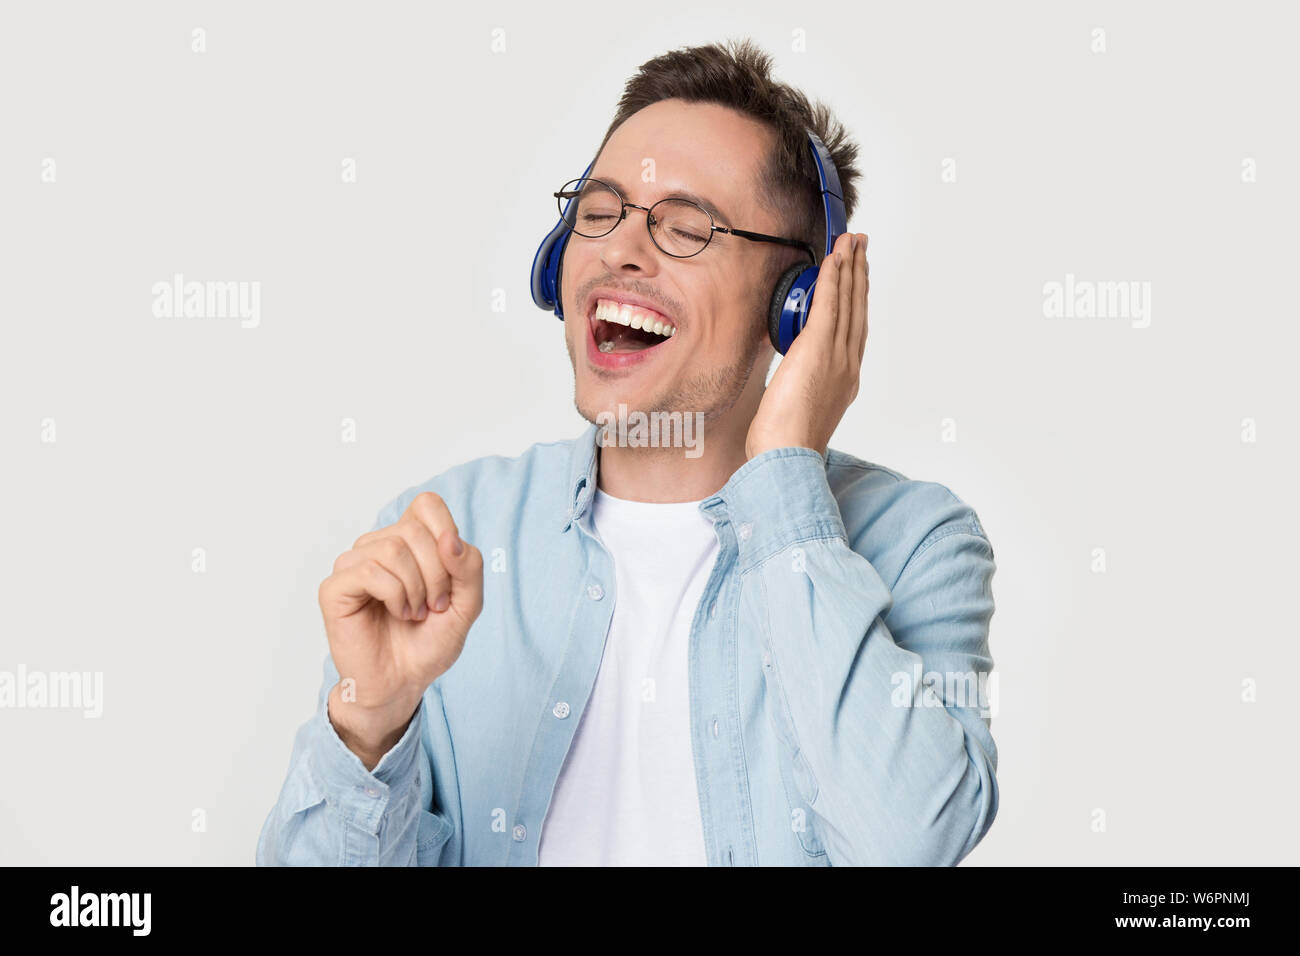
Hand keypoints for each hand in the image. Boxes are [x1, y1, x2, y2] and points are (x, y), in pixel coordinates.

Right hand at [317, 491, 483, 764]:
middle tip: (435, 606)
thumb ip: (469, 568)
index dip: (446, 530)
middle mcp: (377, 546)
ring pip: (393, 549)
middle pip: (414, 530)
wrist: (403, 682)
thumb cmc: (429, 642)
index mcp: (407, 542)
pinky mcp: (335, 587)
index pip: (426, 504)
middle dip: (438, 574)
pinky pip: (371, 572)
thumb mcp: (466, 604)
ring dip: (416, 588)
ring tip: (416, 613)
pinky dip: (395, 596)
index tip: (453, 571)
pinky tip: (398, 614)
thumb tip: (449, 540)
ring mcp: (353, 565)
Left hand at [745, 231, 868, 459]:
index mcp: (844, 379)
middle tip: (862, 247)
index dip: (857, 300)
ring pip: (848, 302)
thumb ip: (798, 382)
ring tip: (853, 243)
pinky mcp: (819, 349)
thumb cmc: (786, 442)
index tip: (857, 277)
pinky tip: (836, 260)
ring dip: (850, 268)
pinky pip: (830, 305)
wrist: (788, 455)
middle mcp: (848, 365)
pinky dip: (834, 279)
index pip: (854, 329)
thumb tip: (787, 371)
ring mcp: (837, 356)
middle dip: (859, 275)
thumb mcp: (797, 406)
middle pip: (857, 310)